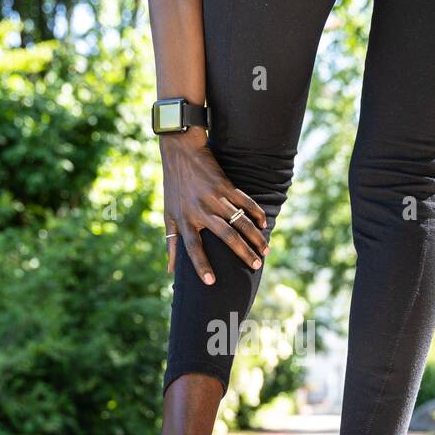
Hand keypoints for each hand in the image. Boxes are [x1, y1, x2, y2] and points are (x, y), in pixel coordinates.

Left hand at [160, 128, 267, 283]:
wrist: (180, 152)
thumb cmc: (174, 187)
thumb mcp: (168, 215)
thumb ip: (171, 243)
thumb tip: (170, 271)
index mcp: (185, 220)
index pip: (193, 248)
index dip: (201, 265)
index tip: (211, 282)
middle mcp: (200, 210)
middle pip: (226, 236)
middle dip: (243, 253)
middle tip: (256, 266)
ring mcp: (214, 197)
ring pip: (239, 221)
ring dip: (255, 237)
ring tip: (265, 250)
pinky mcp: (225, 185)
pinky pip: (245, 202)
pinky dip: (256, 213)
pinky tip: (264, 225)